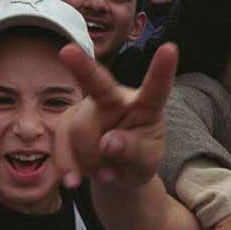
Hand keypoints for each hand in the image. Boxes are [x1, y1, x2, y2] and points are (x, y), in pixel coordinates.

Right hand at [55, 43, 177, 188]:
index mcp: (145, 105)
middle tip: (67, 50)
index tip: (170, 48)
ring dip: (89, 160)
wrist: (117, 173)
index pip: (156, 89)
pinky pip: (60, 143)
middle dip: (82, 66)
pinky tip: (74, 181)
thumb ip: (132, 152)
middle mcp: (114, 99)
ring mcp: (88, 109)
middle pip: (97, 88)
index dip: (162, 70)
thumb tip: (107, 143)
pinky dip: (68, 165)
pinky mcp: (68, 122)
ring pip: (78, 129)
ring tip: (107, 174)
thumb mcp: (145, 163)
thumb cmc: (139, 159)